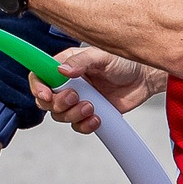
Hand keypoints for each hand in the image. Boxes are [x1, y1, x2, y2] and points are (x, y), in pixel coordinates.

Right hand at [35, 46, 167, 132]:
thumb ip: (81, 61)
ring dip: (74, 114)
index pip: (39, 76)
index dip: (38, 87)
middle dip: (58, 103)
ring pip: (60, 115)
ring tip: (92, 106)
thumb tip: (61, 70)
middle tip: (76, 97)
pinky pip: (77, 126)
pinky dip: (85, 125)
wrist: (144, 79)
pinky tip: (98, 118)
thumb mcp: (102, 57)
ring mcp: (78, 100)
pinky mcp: (88, 114)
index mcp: (65, 66)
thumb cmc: (124, 63)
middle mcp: (68, 84)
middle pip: (46, 101)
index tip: (47, 95)